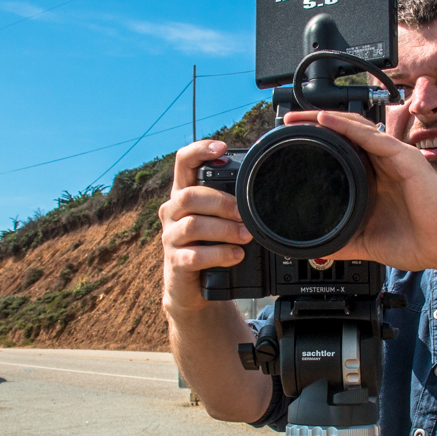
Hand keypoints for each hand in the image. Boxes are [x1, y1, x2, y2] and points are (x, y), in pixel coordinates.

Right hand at [159, 139, 252, 314]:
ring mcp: (171, 238)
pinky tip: (236, 256)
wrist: (192, 288)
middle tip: (245, 215)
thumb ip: (232, 205)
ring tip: (246, 237)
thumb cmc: (209, 247)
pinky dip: (219, 254)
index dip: (199, 151)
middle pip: (190, 196)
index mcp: (184, 195)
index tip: (221, 147)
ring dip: (225, 229)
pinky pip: (194, 255)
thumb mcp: (219, 222)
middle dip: (222, 203)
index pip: (182, 163)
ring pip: (192, 225)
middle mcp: (173, 212)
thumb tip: (265, 192)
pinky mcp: (175, 262)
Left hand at [282, 110, 436, 275]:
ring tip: (299, 118)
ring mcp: (397, 157)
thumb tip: (317, 250)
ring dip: (326, 119)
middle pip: (347, 132)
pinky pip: (373, 137)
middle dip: (315, 123)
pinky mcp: (406, 159)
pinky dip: (347, 127)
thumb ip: (344, 241)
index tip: (291, 141)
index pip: (345, 149)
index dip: (319, 140)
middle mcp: (386, 162)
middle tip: (288, 123)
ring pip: (357, 128)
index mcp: (377, 177)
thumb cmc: (420, 241)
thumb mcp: (369, 242)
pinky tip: (325, 121)